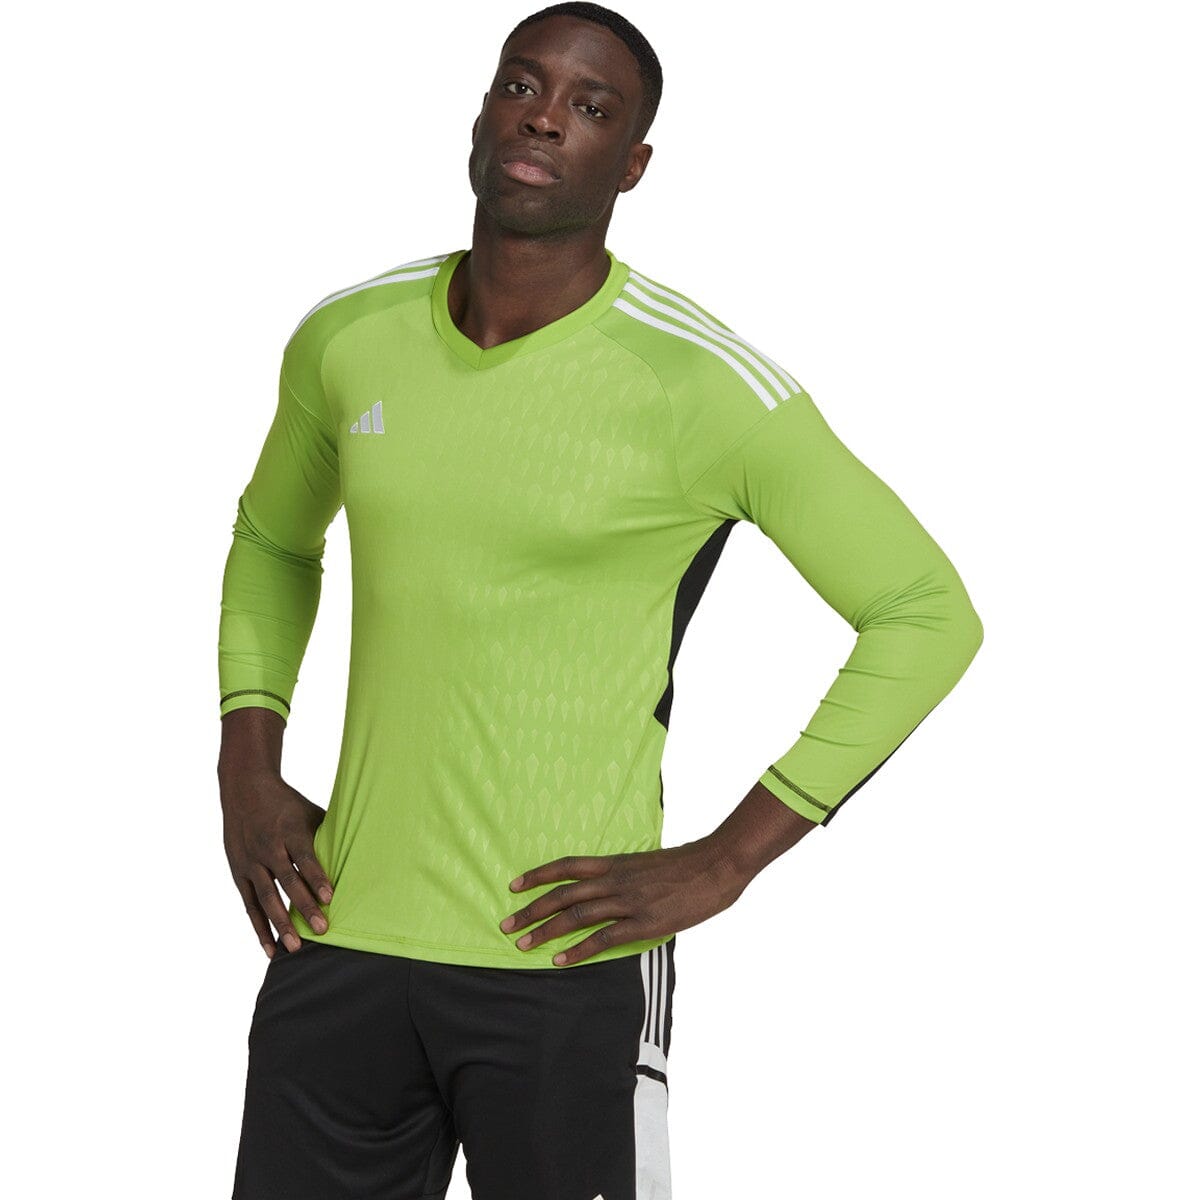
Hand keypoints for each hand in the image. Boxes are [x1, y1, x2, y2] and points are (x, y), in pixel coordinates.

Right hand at [220, 771, 333, 957]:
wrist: (245, 790)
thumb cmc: (287, 804)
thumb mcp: (309, 813)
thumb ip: (326, 837)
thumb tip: (356, 858)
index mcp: (289, 831)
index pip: (305, 857)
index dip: (317, 878)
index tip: (330, 897)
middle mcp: (268, 848)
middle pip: (287, 882)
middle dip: (304, 907)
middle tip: (321, 929)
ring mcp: (251, 862)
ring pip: (266, 898)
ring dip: (281, 924)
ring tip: (295, 947)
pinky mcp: (239, 873)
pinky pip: (250, 905)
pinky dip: (260, 928)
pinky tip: (271, 948)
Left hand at [499, 838, 748, 965]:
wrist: (715, 866)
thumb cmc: (685, 866)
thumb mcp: (646, 864)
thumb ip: (623, 876)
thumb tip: (606, 888)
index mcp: (615, 863)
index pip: (566, 866)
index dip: (538, 875)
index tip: (514, 885)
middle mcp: (615, 880)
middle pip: (562, 894)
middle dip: (531, 910)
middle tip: (506, 924)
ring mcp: (628, 902)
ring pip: (576, 916)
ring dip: (546, 931)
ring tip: (523, 945)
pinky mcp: (643, 923)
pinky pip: (603, 938)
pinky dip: (578, 950)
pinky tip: (560, 961)